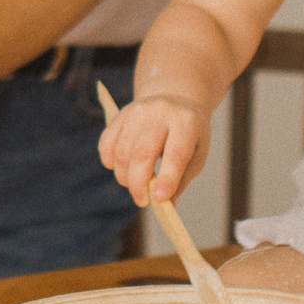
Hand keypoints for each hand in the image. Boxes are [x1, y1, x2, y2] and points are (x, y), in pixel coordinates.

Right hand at [100, 89, 202, 205]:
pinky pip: (106, 145)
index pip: (176, 152)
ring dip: (125, 177)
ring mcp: (136, 111)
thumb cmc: (189, 134)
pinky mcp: (119, 115)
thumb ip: (182, 179)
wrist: (174, 99)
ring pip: (122, 152)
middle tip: (142, 201)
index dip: (168, 177)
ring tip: (136, 185)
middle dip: (139, 184)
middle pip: (142, 153)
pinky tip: (124, 168)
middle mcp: (160, 112)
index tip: (160, 198)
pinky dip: (111, 163)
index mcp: (186, 121)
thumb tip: (166, 204)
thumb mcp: (197, 154)